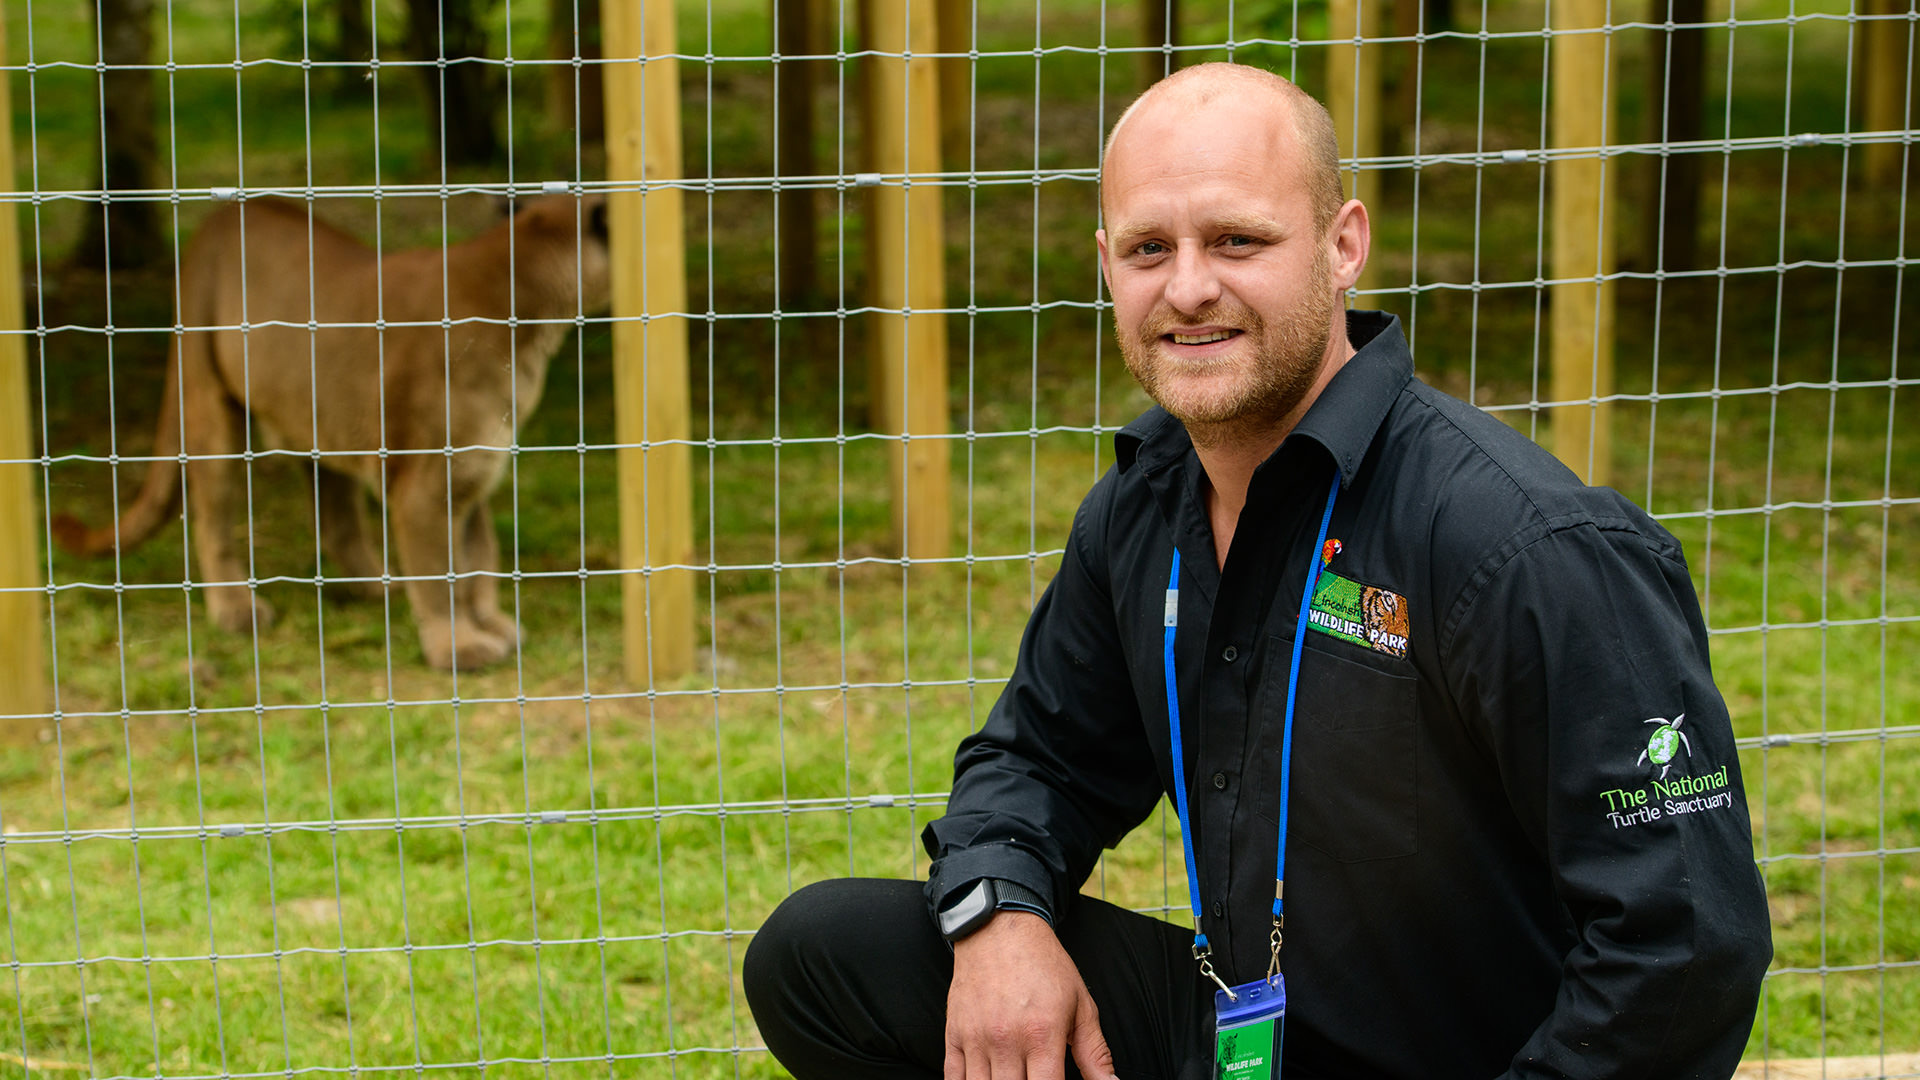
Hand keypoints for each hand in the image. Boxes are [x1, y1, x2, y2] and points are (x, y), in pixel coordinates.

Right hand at [944, 909, 1119, 1079]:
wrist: (999, 929)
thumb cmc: (1044, 966)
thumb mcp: (1081, 1005)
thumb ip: (1095, 1053)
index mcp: (1042, 1035)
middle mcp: (1006, 1040)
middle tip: (1035, 1078)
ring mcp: (976, 1039)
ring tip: (1014, 1078)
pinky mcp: (954, 1034)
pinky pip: (953, 1078)